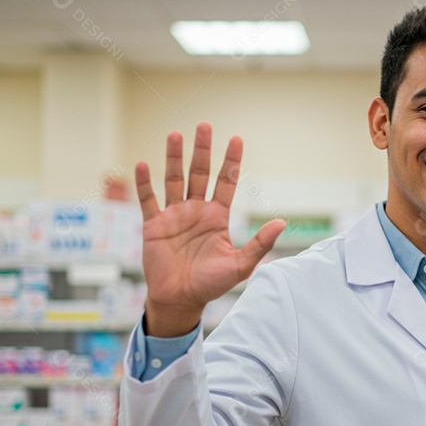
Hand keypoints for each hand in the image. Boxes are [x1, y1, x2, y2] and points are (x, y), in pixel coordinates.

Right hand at [135, 122, 285, 336]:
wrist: (181, 300)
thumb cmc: (211, 284)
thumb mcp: (240, 265)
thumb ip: (259, 244)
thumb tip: (281, 222)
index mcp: (217, 217)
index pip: (226, 182)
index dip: (230, 161)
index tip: (236, 138)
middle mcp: (196, 210)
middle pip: (199, 173)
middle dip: (202, 150)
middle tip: (204, 125)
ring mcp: (174, 215)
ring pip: (173, 180)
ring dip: (173, 158)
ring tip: (175, 135)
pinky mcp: (154, 225)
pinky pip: (148, 200)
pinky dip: (144, 183)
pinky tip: (143, 165)